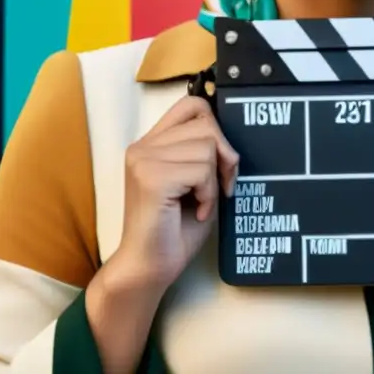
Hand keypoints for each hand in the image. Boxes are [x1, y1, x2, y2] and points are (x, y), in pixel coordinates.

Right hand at [116, 96, 239, 292]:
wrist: (150, 268)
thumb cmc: (175, 229)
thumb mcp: (198, 181)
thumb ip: (206, 153)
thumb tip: (230, 137)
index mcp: (152, 143)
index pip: (193, 105)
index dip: (217, 128)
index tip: (221, 161)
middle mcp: (143, 146)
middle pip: (207, 124)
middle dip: (224, 156)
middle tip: (220, 187)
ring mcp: (144, 160)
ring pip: (207, 147)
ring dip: (214, 179)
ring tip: (200, 202)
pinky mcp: (151, 178)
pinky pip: (201, 170)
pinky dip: (208, 193)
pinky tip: (197, 210)